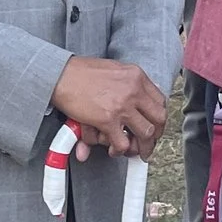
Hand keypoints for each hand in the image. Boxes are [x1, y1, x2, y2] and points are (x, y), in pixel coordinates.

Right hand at [51, 54, 166, 158]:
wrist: (60, 75)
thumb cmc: (81, 72)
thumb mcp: (113, 70)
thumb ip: (128, 84)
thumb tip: (137, 101)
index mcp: (136, 76)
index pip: (160, 101)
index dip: (158, 117)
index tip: (154, 125)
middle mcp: (134, 90)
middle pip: (159, 118)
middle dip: (156, 135)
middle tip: (148, 143)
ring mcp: (122, 105)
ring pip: (146, 133)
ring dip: (142, 147)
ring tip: (136, 152)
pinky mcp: (107, 120)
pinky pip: (123, 143)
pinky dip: (120, 150)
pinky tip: (114, 149)